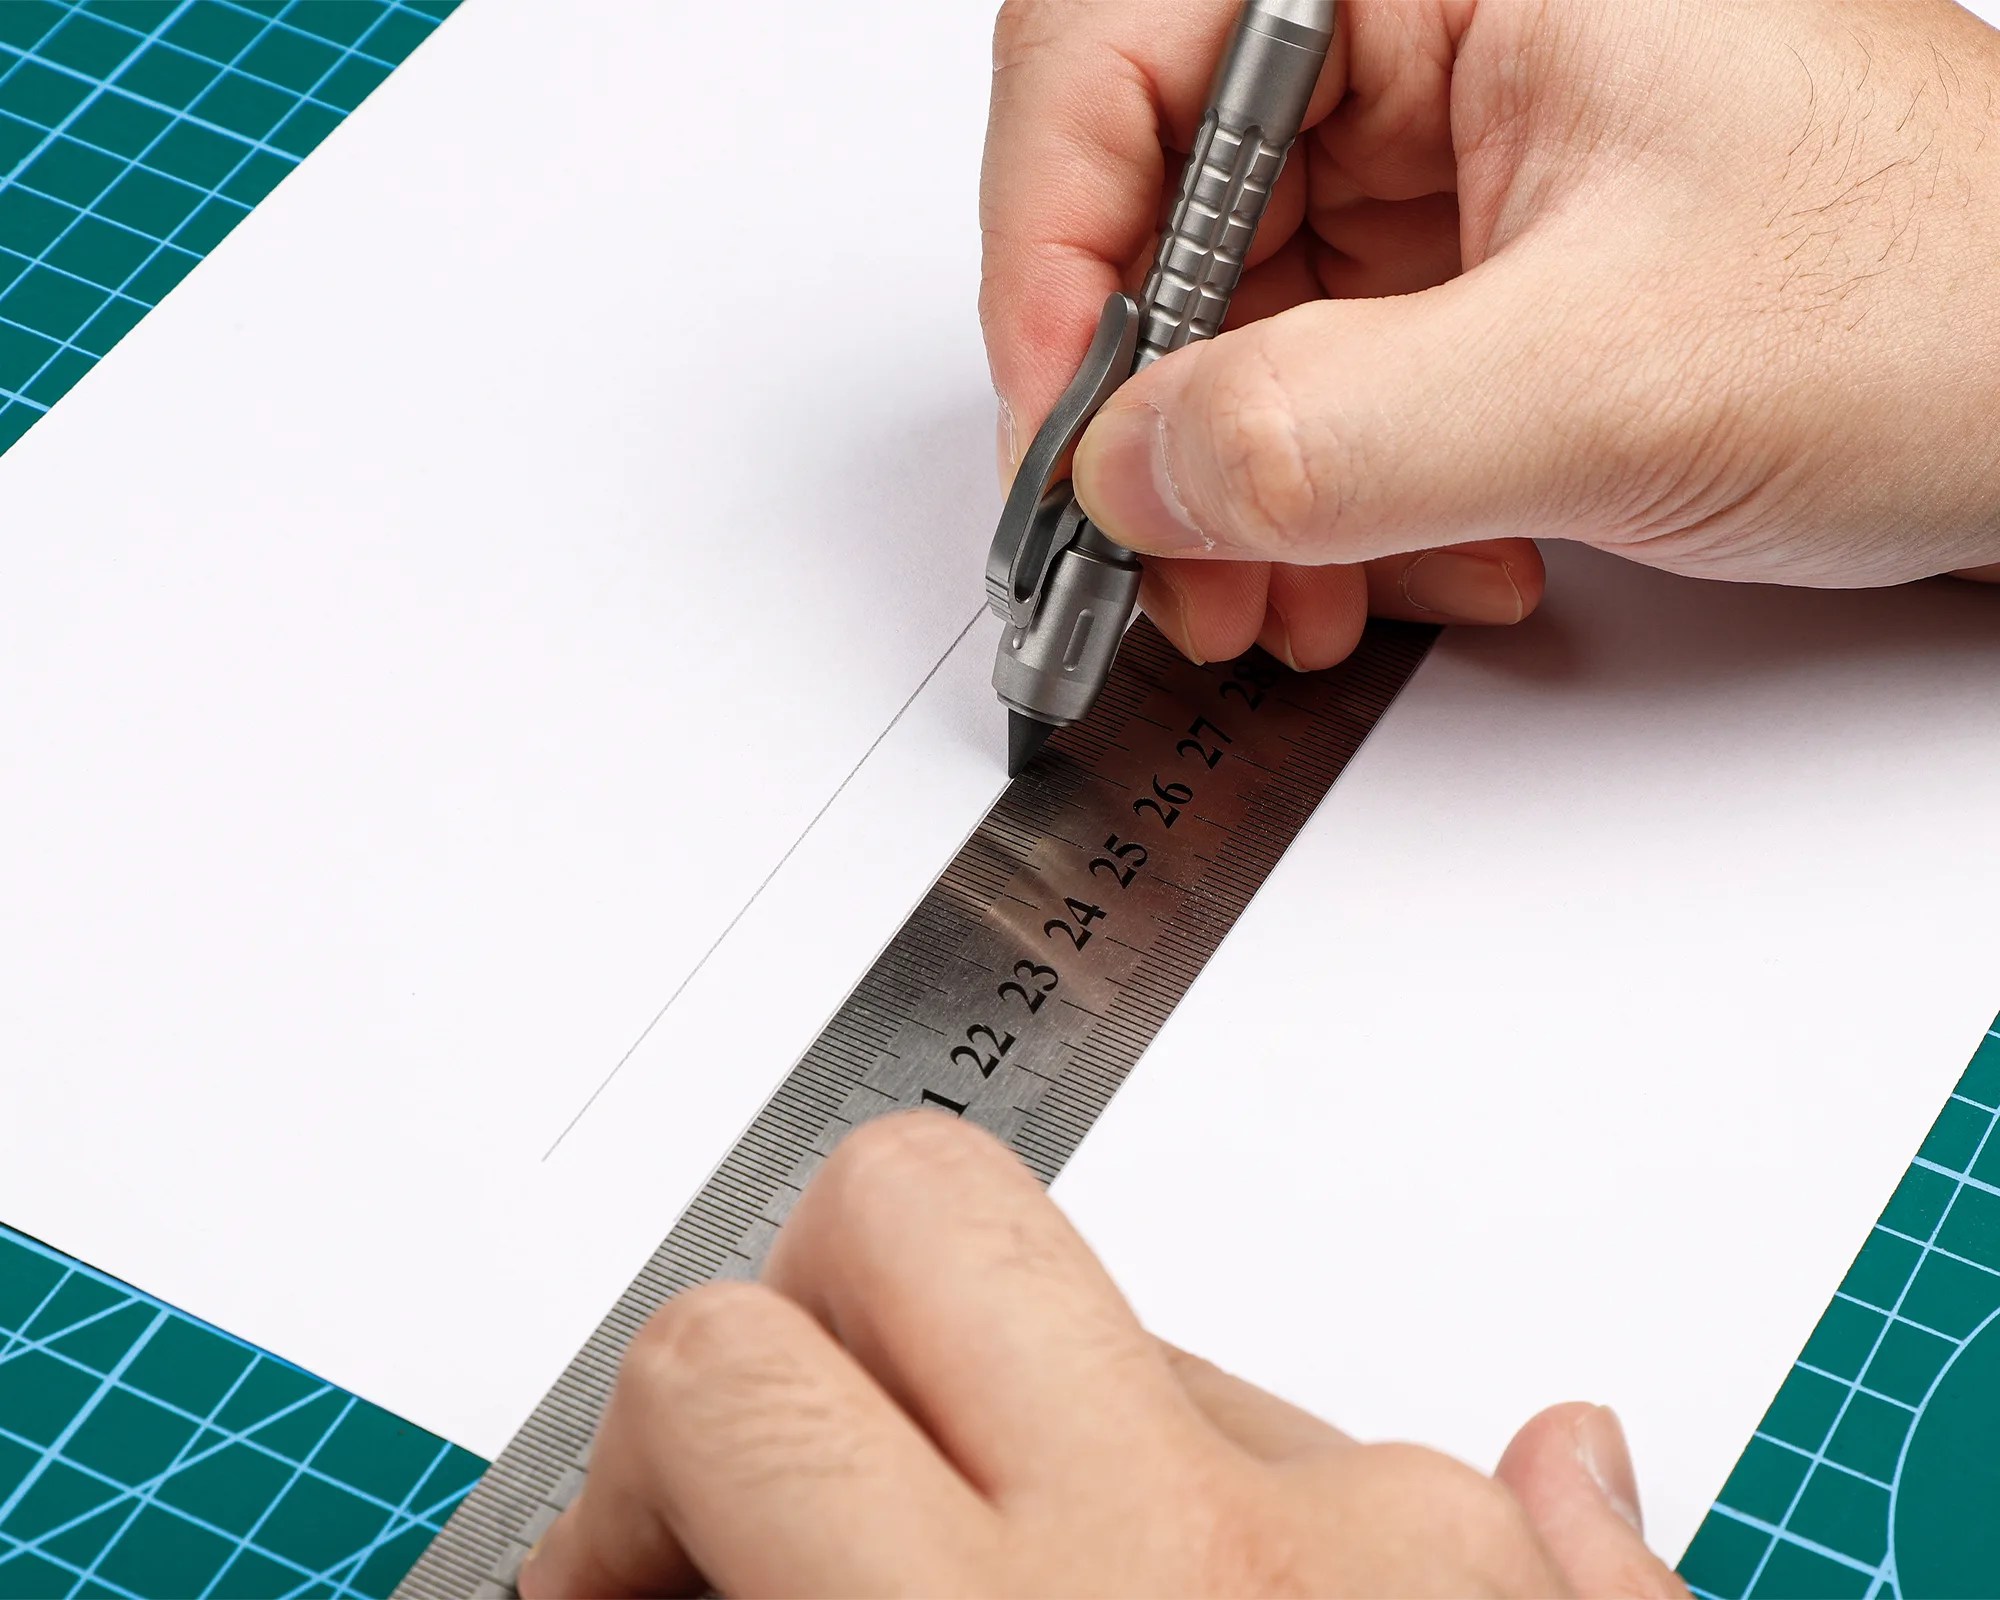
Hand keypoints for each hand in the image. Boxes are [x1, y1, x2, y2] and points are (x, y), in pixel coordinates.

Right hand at [519, 1113, 1683, 1596]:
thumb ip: (820, 1589)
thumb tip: (748, 1562)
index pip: (725, 1386)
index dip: (627, 1484)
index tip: (621, 1575)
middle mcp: (1193, 1559)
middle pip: (921, 1204)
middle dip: (810, 1315)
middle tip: (789, 1490)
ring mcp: (1386, 1548)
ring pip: (1134, 1327)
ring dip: (1044, 1438)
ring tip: (1017, 1580)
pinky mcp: (1548, 1586)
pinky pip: (1349, 1455)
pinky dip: (1271, 1516)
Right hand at [981, 0, 1999, 670]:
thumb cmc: (1950, 294)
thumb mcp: (1611, 375)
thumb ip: (1329, 433)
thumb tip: (1123, 474)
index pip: (1117, 46)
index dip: (1050, 246)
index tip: (1060, 431)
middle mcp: (1425, 18)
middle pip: (1157, 200)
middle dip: (1154, 417)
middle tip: (1160, 566)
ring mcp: (1442, 138)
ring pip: (1229, 313)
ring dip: (1239, 488)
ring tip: (1292, 605)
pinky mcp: (1465, 248)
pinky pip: (1317, 372)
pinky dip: (1327, 495)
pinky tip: (1412, 564)